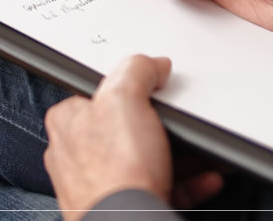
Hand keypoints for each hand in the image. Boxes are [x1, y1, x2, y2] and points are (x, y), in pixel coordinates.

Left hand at [44, 55, 221, 220]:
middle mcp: (78, 156)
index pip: (99, 92)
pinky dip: (186, 182)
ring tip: (205, 150)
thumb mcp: (125, 98)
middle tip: (184, 123)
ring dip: (181, 154)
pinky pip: (160, 188)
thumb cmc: (114, 175)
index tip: (154, 89)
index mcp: (68, 122)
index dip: (130, 88)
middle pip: (128, 128)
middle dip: (163, 126)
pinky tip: (205, 177)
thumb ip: (136, 70)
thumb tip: (151, 65)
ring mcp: (101, 186)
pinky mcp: (124, 208)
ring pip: (147, 160)